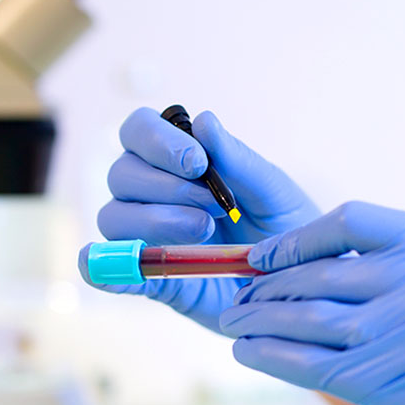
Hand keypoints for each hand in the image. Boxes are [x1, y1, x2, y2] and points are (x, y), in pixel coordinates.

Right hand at [79, 107, 317, 329]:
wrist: (300, 285)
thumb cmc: (287, 228)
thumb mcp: (273, 192)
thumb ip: (238, 160)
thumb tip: (203, 120)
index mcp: (179, 160)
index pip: (138, 131)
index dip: (157, 141)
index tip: (197, 164)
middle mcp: (153, 193)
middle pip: (122, 173)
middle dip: (165, 187)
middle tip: (214, 208)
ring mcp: (147, 236)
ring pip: (114, 216)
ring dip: (153, 221)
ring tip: (204, 233)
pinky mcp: (150, 278)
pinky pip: (110, 270)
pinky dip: (105, 269)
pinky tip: (114, 273)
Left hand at [219, 202, 404, 404]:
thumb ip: (393, 277)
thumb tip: (295, 270)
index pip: (354, 219)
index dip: (298, 237)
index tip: (261, 258)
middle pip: (326, 274)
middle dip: (269, 289)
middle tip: (236, 300)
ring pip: (315, 321)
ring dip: (261, 323)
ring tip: (234, 325)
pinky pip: (318, 366)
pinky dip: (274, 358)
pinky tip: (248, 354)